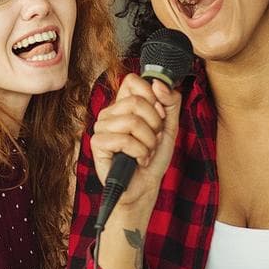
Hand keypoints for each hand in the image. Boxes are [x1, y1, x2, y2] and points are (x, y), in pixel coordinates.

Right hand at [90, 74, 181, 210]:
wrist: (145, 187)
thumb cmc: (153, 158)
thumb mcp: (169, 127)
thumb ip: (170, 102)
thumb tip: (159, 83)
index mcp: (123, 105)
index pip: (132, 81)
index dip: (151, 96)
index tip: (159, 115)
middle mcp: (110, 113)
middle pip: (136, 101)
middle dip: (155, 125)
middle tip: (153, 140)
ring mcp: (101, 127)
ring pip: (132, 121)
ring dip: (148, 142)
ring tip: (146, 152)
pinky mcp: (98, 143)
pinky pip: (125, 139)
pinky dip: (140, 153)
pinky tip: (137, 160)